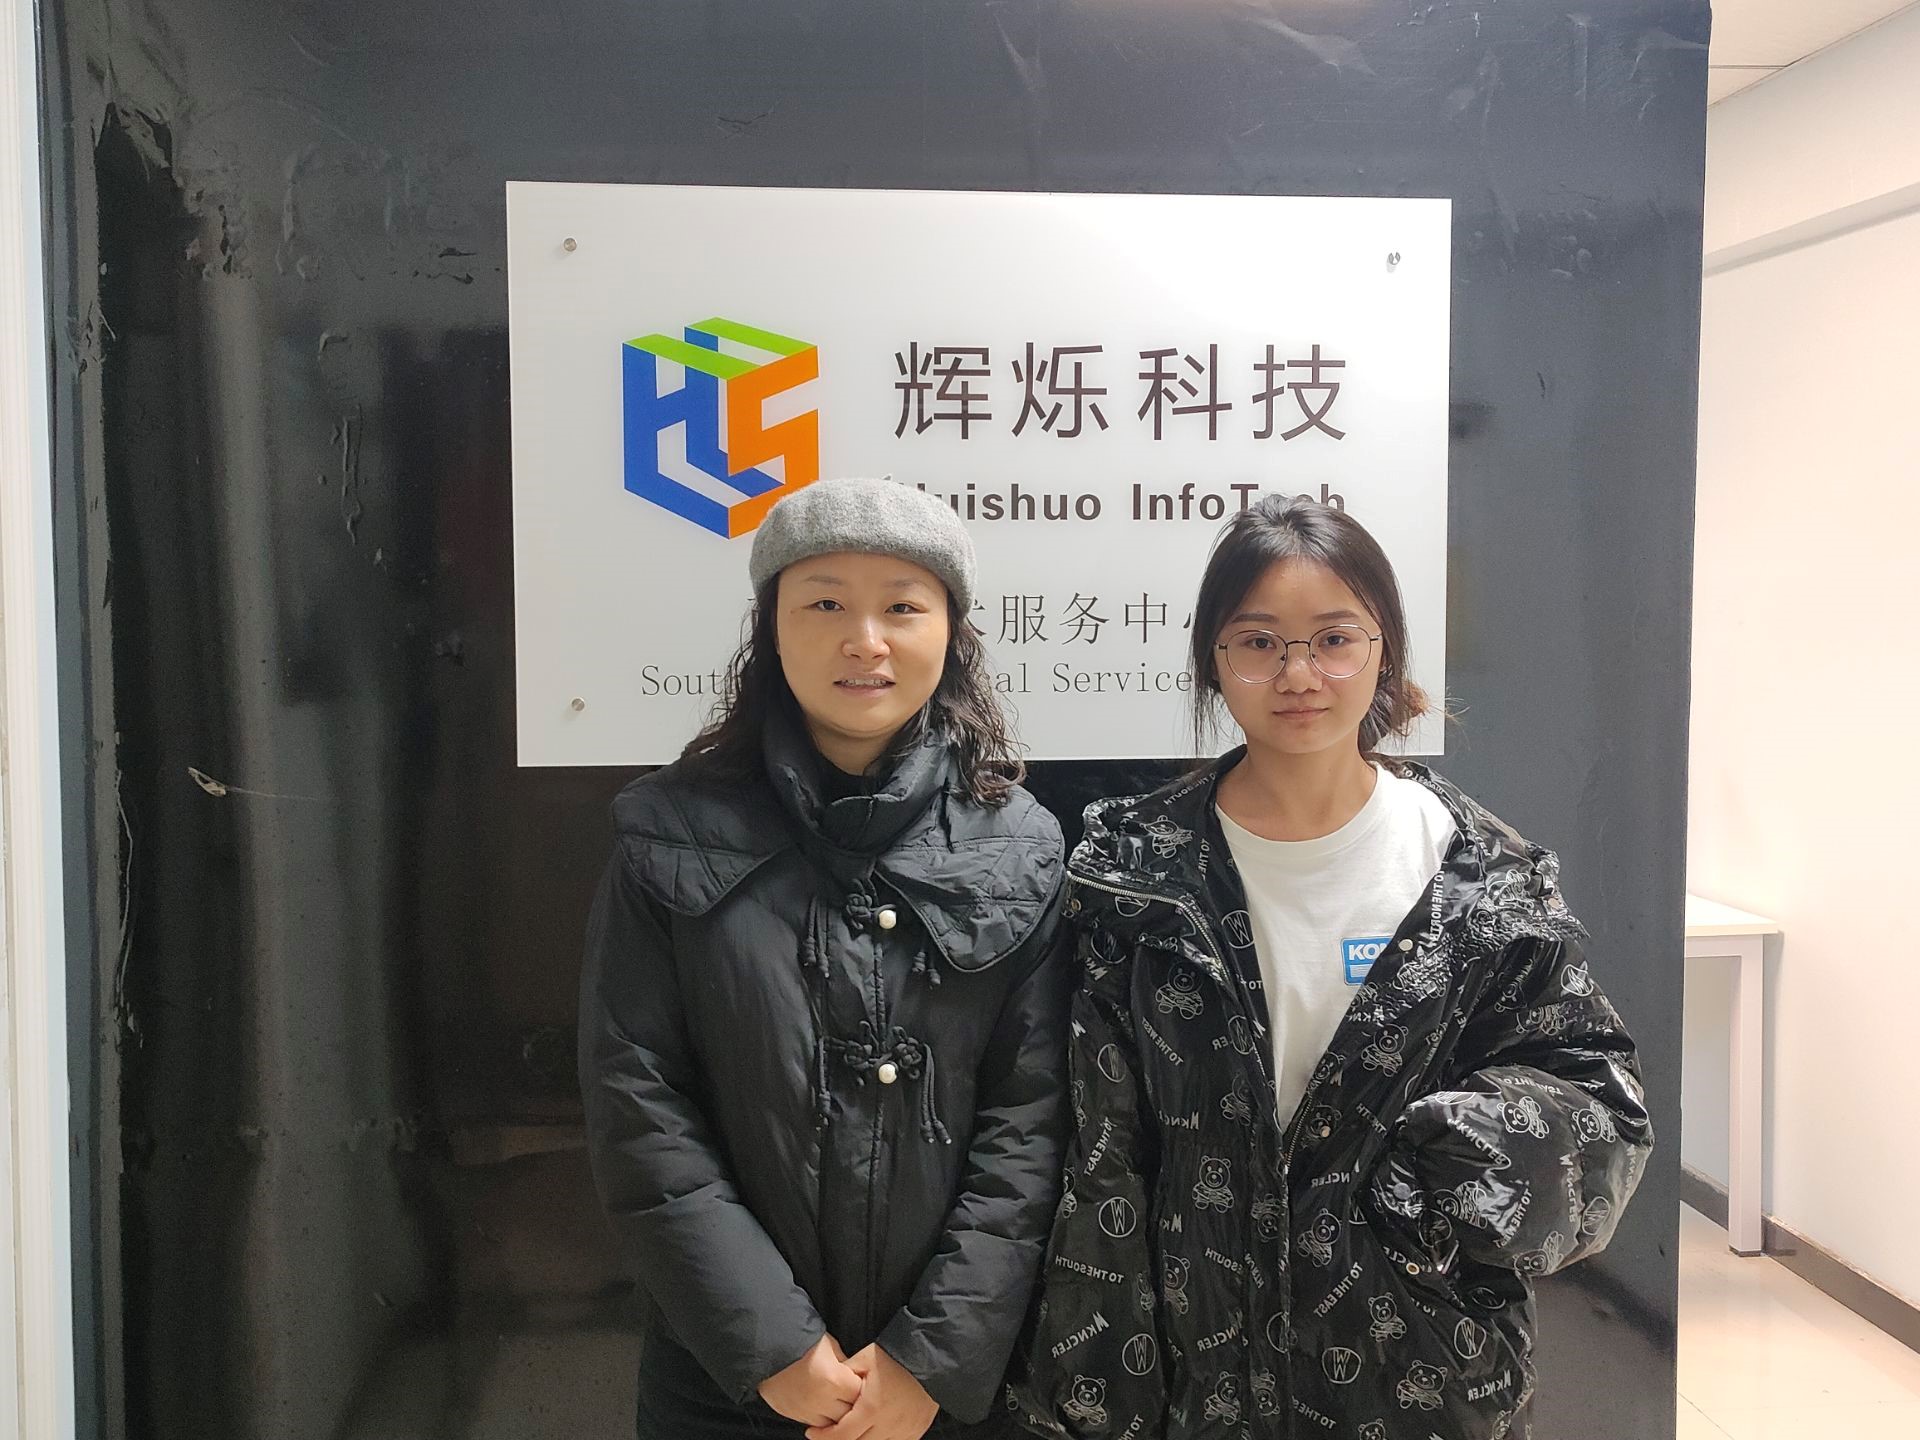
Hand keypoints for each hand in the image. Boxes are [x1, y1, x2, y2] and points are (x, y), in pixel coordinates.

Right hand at [758, 1335, 862, 1427]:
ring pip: (831, 1424)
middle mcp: (820, 1399)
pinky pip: (814, 1423)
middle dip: (852, 1404)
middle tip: (850, 1392)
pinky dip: (821, 1417)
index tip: (860, 1380)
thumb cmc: (800, 1340)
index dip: (861, 1387)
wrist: (765, 1346)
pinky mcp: (792, 1414)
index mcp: (833, 1379)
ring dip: (837, 1414)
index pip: (859, 1394)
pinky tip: (821, 1403)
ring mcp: (805, 1410)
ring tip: (835, 1398)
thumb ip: (845, 1363)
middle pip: (848, 1414)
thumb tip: (856, 1375)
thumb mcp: (829, 1345)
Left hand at [805, 1344, 937, 1439]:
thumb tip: (827, 1383)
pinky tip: (873, 1429)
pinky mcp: (915, 1431)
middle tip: (830, 1431)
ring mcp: (903, 1431)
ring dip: (861, 1439)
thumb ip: (845, 1373)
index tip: (812, 1433)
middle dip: (840, 1439)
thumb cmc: (897, 1356)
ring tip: (852, 1429)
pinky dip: (880, 1439)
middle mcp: (888, 1426)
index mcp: (871, 1409)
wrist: (933, 1357)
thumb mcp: (865, 1358)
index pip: (841, 1436)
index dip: (823, 1437)